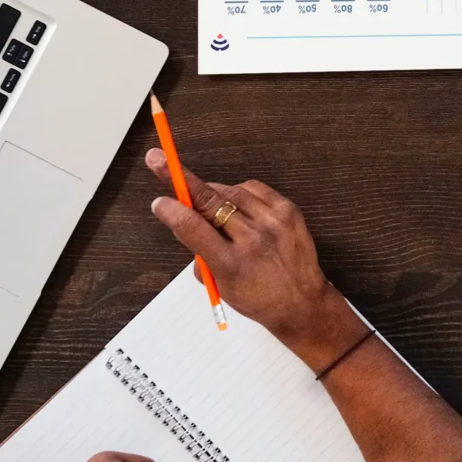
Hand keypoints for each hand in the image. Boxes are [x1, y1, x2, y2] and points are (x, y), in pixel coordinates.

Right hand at [144, 153, 367, 369]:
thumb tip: (183, 221)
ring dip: (212, 193)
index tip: (159, 201)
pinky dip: (239, 192)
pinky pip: (253, 188)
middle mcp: (253, 240)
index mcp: (231, 264)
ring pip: (230, 192)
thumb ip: (200, 255)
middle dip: (180, 178)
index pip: (193, 228)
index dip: (171, 210)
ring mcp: (273, 222)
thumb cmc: (257, 298)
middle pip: (209, 201)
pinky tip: (235, 203)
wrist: (302, 303)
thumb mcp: (220, 286)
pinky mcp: (288, 211)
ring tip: (207, 203)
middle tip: (158, 159)